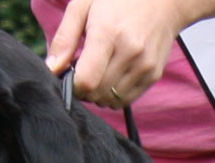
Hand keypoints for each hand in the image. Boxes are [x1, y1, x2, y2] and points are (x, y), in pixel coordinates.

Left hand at [49, 0, 191, 105]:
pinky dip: (113, 94)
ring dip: (98, 94)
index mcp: (108, 33)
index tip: (69, 74)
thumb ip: (65, 39)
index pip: (86, 81)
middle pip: (97, 93)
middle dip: (83, 89)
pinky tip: (111, 75)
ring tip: (97, 72)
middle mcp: (130, 52)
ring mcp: (144, 66)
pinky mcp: (153, 75)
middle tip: (81, 71)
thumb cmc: (116, 0)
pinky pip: (126, 99)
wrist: (162, 2)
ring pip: (111, 100)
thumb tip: (52, 69)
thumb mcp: (83, 7)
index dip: (73, 84)